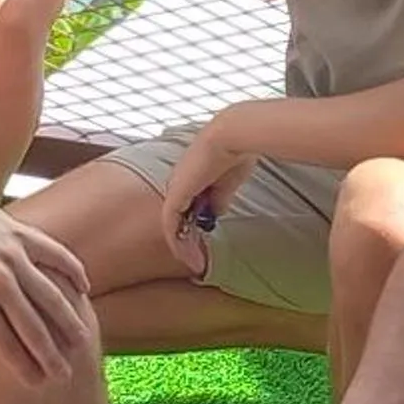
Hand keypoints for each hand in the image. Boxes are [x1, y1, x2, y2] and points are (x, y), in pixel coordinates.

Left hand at [0, 171, 95, 388]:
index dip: (22, 365)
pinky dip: (72, 271)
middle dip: (50, 353)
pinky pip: (54, 254)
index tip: (35, 383)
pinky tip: (84, 290)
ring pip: (50, 293)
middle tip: (63, 374)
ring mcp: (12, 251)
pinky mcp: (20, 231)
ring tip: (82, 342)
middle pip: (32, 324)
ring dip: (68, 320)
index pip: (4, 341)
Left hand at [156, 122, 256, 279]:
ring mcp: (174, 190)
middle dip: (187, 241)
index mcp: (190, 179)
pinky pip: (171, 227)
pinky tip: (190, 258)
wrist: (228, 137)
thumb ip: (219, 197)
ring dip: (183, 247)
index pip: (186, 207)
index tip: (203, 241)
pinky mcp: (175, 196)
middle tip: (197, 260)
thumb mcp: (226, 182)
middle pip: (177, 219)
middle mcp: (178, 185)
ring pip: (172, 226)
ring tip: (196, 265)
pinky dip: (179, 244)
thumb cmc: (232, 153)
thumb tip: (216, 212)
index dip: (193, 226)